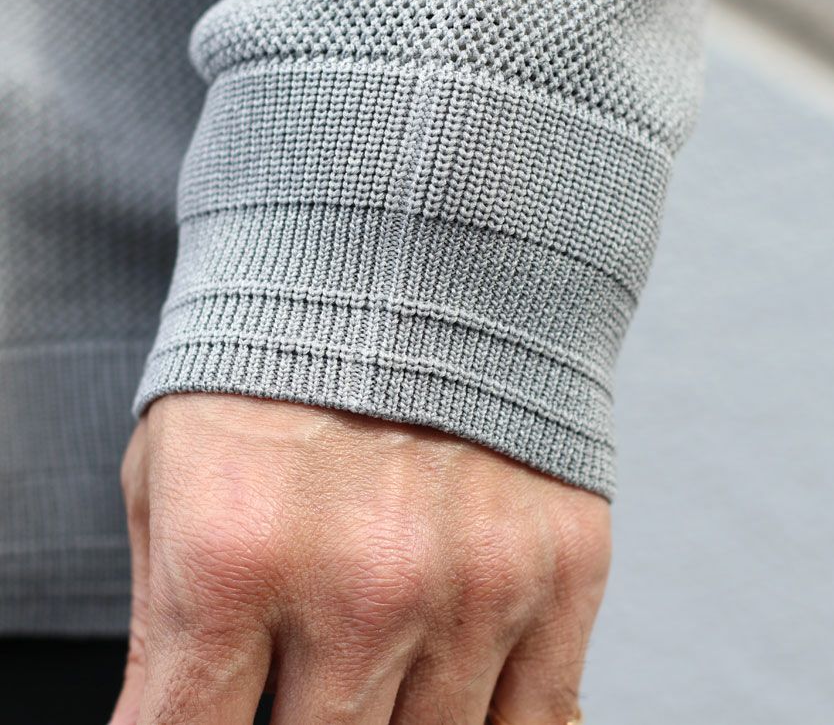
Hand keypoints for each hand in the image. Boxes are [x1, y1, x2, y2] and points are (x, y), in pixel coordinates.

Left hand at [110, 393, 610, 723]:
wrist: (412, 259)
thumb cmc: (273, 365)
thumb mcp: (173, 472)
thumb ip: (168, 622)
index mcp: (236, 556)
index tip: (212, 723)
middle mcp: (363, 586)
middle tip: (304, 674)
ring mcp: (476, 585)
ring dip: (395, 721)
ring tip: (372, 663)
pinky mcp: (561, 572)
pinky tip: (453, 693)